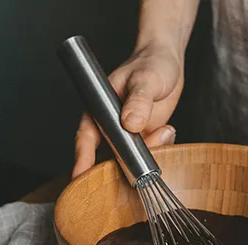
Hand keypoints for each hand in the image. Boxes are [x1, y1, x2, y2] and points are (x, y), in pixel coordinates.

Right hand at [73, 44, 184, 177]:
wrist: (168, 63)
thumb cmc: (150, 63)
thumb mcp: (146, 79)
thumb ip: (139, 101)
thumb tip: (130, 123)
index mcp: (100, 110)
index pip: (86, 139)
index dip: (82, 160)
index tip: (79, 178)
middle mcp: (111, 127)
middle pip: (108, 157)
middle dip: (124, 165)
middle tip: (140, 169)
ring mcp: (129, 135)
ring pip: (132, 160)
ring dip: (150, 153)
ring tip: (163, 129)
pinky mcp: (145, 139)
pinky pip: (151, 154)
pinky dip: (161, 148)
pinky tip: (167, 130)